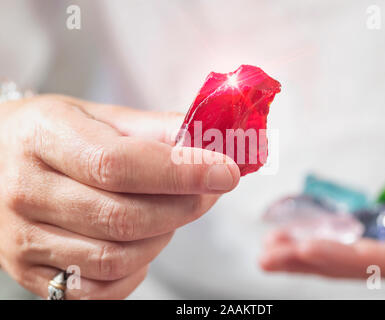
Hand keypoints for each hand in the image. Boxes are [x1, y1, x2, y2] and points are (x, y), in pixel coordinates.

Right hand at [0, 95, 239, 298]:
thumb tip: (215, 139)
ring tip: (168, 212)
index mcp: (44, 137)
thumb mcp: (101, 117)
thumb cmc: (57, 135)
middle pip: (123, 217)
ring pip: (116, 258)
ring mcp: (23, 239)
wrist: (1, 161)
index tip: (225, 172)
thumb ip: (157, 129)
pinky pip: (99, 290)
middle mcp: (26, 192)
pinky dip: (136, 270)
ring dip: (162, 236)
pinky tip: (142, 242)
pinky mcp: (30, 272)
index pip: (118, 164)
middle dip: (183, 207)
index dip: (181, 172)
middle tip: (208, 191)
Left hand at [260, 147, 384, 279]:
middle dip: (309, 263)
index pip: (383, 262)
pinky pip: (350, 241)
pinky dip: (321, 239)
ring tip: (272, 249)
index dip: (342, 258)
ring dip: (307, 255)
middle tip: (267, 258)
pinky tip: (295, 235)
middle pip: (356, 265)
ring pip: (348, 255)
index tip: (304, 247)